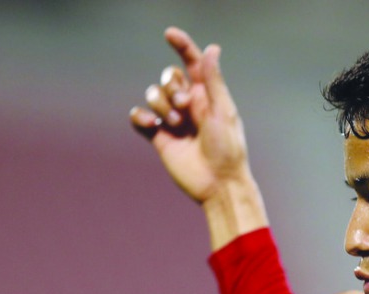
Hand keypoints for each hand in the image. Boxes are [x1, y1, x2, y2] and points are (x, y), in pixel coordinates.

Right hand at [129, 27, 262, 217]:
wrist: (217, 185)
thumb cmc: (228, 149)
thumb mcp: (223, 112)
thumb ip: (213, 81)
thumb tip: (213, 48)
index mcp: (207, 95)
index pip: (192, 63)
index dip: (182, 46)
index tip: (169, 33)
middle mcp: (189, 105)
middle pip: (168, 77)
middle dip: (171, 87)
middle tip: (183, 108)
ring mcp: (173, 120)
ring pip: (153, 95)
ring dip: (161, 105)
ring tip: (176, 125)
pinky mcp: (159, 137)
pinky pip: (140, 117)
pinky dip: (142, 116)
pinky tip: (152, 124)